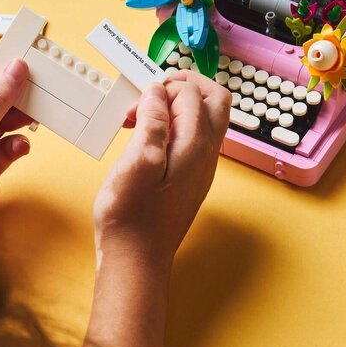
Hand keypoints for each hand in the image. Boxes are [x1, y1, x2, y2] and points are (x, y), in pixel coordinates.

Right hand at [92, 69, 230, 269]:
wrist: (136, 259)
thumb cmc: (131, 217)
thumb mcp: (136, 162)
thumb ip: (152, 122)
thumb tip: (158, 93)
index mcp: (195, 146)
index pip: (192, 94)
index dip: (162, 89)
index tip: (136, 104)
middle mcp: (206, 155)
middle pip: (214, 100)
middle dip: (183, 88)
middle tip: (150, 96)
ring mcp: (201, 168)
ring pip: (205, 119)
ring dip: (177, 108)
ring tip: (142, 120)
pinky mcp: (190, 179)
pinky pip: (193, 140)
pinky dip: (174, 129)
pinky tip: (147, 142)